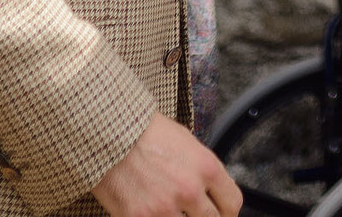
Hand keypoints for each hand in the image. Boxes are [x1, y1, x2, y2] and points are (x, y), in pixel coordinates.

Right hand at [88, 115, 239, 216]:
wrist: (108, 133)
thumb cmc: (144, 132)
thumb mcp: (186, 143)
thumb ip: (201, 171)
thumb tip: (211, 192)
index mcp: (206, 167)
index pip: (232, 203)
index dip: (227, 212)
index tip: (221, 213)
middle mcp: (189, 190)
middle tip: (195, 213)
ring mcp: (165, 208)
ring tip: (170, 210)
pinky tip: (153, 213)